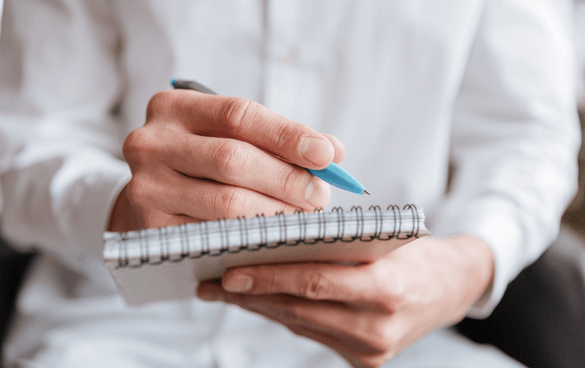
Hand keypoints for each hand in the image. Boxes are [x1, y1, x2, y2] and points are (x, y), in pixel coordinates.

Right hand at [108, 90, 344, 230]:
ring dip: (276, 213)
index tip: (326, 155)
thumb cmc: (206, 163)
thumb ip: (279, 140)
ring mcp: (146, 187)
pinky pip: (214, 236)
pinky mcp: (151, 229)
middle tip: (321, 195)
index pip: (237, 114)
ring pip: (226, 202)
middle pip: (232, 159)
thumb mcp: (233, 139)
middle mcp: (150, 142)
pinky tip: (276, 238)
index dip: (287, 135)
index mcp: (173, 108)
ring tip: (305, 217)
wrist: (155, 198)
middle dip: (286, 179)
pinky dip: (253, 239)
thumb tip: (334, 152)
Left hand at [197, 235, 494, 367]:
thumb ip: (336, 243)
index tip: (228, 271)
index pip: (314, 282)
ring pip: (300, 324)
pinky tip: (261, 301)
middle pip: (300, 308)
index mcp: (387, 287)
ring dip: (261, 307)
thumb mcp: (384, 236)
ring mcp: (372, 350)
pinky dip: (285, 315)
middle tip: (212, 283)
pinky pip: (312, 334)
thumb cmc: (415, 252)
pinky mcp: (366, 361)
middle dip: (251, 295)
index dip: (268, 278)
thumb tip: (274, 242)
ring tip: (227, 291)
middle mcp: (378, 326)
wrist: (452, 287)